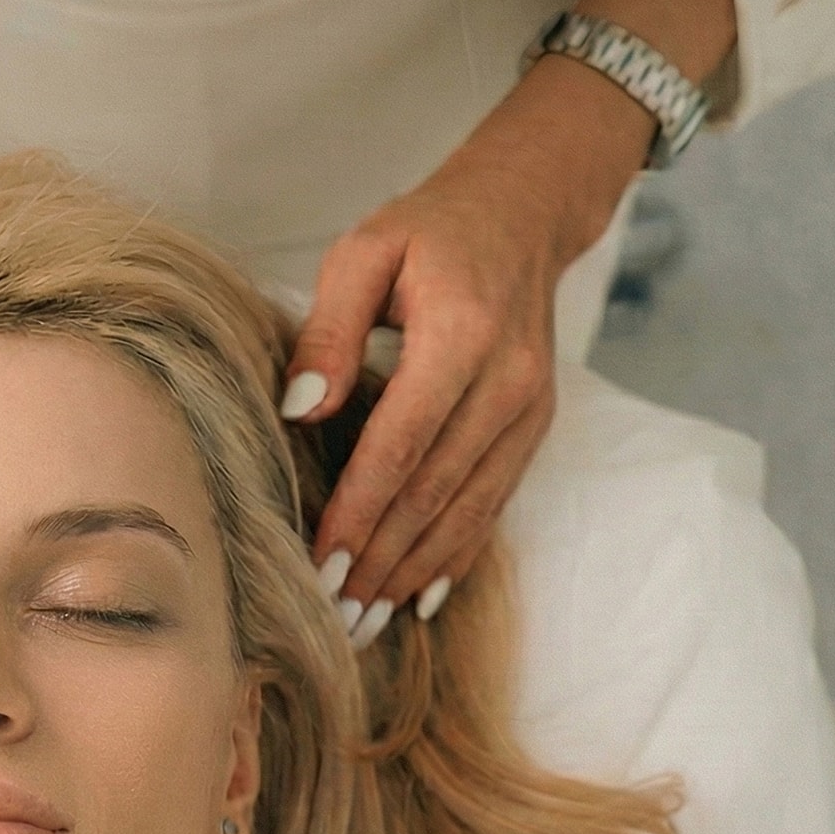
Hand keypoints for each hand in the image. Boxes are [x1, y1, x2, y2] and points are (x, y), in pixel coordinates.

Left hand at [282, 44, 672, 643]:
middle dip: (382, 560)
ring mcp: (529, 409)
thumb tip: (300, 408)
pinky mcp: (534, 426)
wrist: (524, 213)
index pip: (401, 445)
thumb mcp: (365, 251)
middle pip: (435, 491)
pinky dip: (456, 554)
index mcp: (462, 336)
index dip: (359, 513)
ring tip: (366, 621)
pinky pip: (494, 503)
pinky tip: (420, 596)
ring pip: (469, 509)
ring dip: (415, 571)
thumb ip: (329, 329)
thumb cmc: (429, 231)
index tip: (320, 564)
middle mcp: (508, 382)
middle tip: (334, 617)